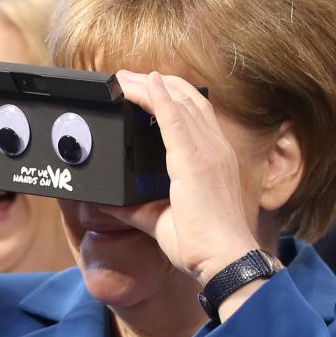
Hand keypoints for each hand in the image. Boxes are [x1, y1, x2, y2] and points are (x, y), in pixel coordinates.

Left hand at [111, 70, 260, 284]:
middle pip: (187, 102)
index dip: (170, 99)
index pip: (195, 116)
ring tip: (124, 77)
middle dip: (156, 85)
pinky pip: (174, 117)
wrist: (222, 259)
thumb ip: (138, 208)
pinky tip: (145, 83)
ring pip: (178, 103)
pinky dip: (158, 97)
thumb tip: (112, 203)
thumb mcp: (162, 219)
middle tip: (127, 77)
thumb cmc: (201, 245)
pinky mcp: (194, 159)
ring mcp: (207, 152)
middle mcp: (215, 149)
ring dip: (149, 86)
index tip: (145, 90)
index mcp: (213, 161)